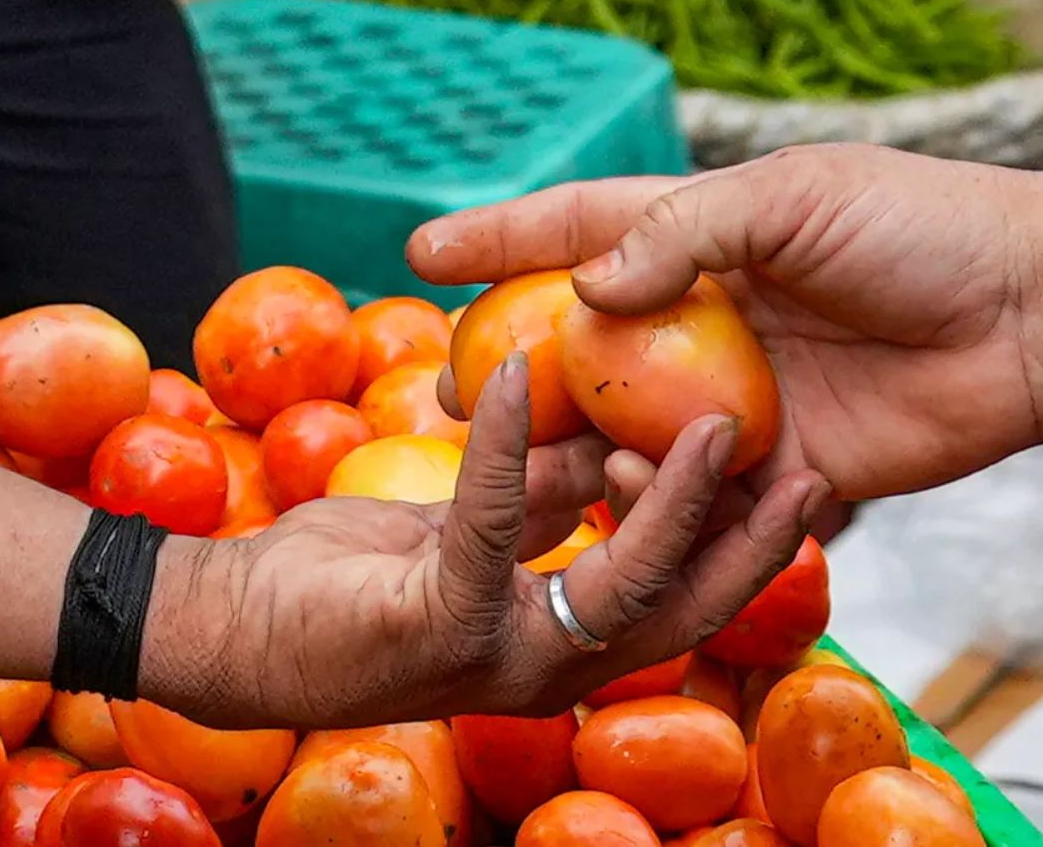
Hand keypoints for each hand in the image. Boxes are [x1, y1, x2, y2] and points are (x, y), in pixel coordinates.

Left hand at [144, 355, 824, 728]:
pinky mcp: (434, 623)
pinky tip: (513, 376)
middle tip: (813, 471)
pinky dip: (506, 444)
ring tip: (714, 424)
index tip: (800, 484)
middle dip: (751, 547)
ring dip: (669, 502)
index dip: (745, 554)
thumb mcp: (462, 531)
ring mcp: (493, 656)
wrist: (229, 631)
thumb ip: (538, 502)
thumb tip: (602, 446)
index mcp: (556, 642)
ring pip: (617, 584)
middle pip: (680, 612)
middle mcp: (542, 666)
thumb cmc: (341, 582)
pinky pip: (490, 521)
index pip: (678, 602)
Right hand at [409, 144, 1042, 500]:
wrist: (1031, 318)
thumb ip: (682, 234)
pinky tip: (648, 492)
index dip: (496, 239)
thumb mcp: (793, 198)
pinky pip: (696, 494)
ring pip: (625, 433)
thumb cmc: (917, 230)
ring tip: (550, 464)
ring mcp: (733, 399)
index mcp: (701, 241)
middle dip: (514, 376)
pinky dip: (662, 500)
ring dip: (579, 451)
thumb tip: (583, 288)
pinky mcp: (776, 467)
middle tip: (457, 402)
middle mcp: (704, 323)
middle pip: (582, 349)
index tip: (420, 251)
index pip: (575, 231)